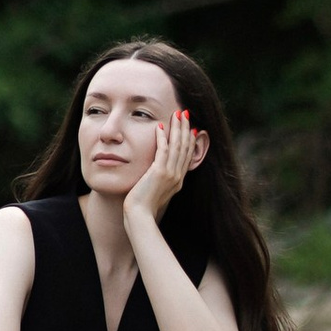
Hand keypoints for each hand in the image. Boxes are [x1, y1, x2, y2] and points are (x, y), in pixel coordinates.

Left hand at [124, 107, 203, 228]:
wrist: (140, 217)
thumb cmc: (143, 208)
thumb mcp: (156, 192)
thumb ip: (159, 181)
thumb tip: (155, 173)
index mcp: (178, 180)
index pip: (187, 155)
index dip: (189, 140)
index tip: (190, 127)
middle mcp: (178, 176)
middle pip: (185, 147)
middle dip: (185, 128)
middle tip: (186, 114)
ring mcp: (170, 174)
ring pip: (177, 146)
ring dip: (177, 128)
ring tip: (178, 114)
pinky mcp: (159, 173)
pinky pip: (163, 150)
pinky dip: (162, 137)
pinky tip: (160, 126)